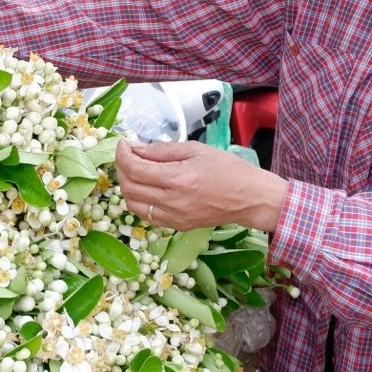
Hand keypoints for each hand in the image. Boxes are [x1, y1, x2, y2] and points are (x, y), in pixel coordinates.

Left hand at [115, 140, 287, 232]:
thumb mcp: (196, 150)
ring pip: (133, 204)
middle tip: (127, 155)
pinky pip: (147, 215)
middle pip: (129, 187)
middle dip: (121, 168)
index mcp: (178, 179)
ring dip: (127, 186)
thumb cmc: (228, 170)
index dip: (123, 155)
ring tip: (134, 171)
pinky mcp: (177, 226)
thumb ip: (162, 150)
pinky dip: (138, 200)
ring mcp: (174, 218)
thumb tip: (137, 148)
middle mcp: (172, 202)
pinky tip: (145, 187)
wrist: (250, 198)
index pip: (135, 169)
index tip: (124, 144)